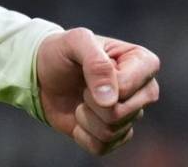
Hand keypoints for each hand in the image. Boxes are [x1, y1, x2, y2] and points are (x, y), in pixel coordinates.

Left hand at [36, 28, 160, 155]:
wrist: (43, 74)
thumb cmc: (63, 52)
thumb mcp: (75, 41)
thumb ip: (96, 62)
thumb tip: (111, 101)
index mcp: (143, 62)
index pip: (127, 86)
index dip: (101, 82)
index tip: (88, 67)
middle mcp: (144, 90)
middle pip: (122, 113)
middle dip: (91, 101)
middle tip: (82, 86)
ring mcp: (131, 114)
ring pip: (111, 131)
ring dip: (84, 116)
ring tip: (81, 99)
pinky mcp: (116, 135)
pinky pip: (101, 147)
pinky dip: (81, 133)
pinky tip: (79, 117)